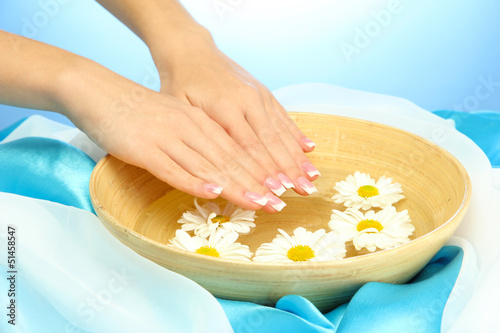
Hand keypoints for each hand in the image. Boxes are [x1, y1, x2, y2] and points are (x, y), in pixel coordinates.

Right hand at [56, 58, 284, 211]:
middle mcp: (190, 127)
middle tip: (279, 203)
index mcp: (201, 121)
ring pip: (208, 165)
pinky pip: (173, 169)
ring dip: (236, 187)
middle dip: (257, 183)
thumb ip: (199, 140)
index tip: (281, 189)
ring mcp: (167, 137)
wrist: (99, 91)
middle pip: (230, 159)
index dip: (261, 170)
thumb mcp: (177, 120)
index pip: (238, 148)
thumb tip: (220, 170)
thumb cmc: (140, 110)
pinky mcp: (144, 148)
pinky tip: (213, 194)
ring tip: (259, 204)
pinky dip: (195, 182)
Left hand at [156, 35, 320, 195]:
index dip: (263, 172)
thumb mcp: (179, 109)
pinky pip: (283, 117)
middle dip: (289, 170)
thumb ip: (199, 135)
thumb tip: (213, 166)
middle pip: (271, 142)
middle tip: (304, 192)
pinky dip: (296, 135)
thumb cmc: (180, 84)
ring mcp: (258, 95)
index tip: (276, 192)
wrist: (190, 51)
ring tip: (312, 178)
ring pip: (281, 131)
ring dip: (297, 156)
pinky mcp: (264, 93)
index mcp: (224, 107)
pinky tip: (309, 149)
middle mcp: (247, 100)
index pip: (248, 147)